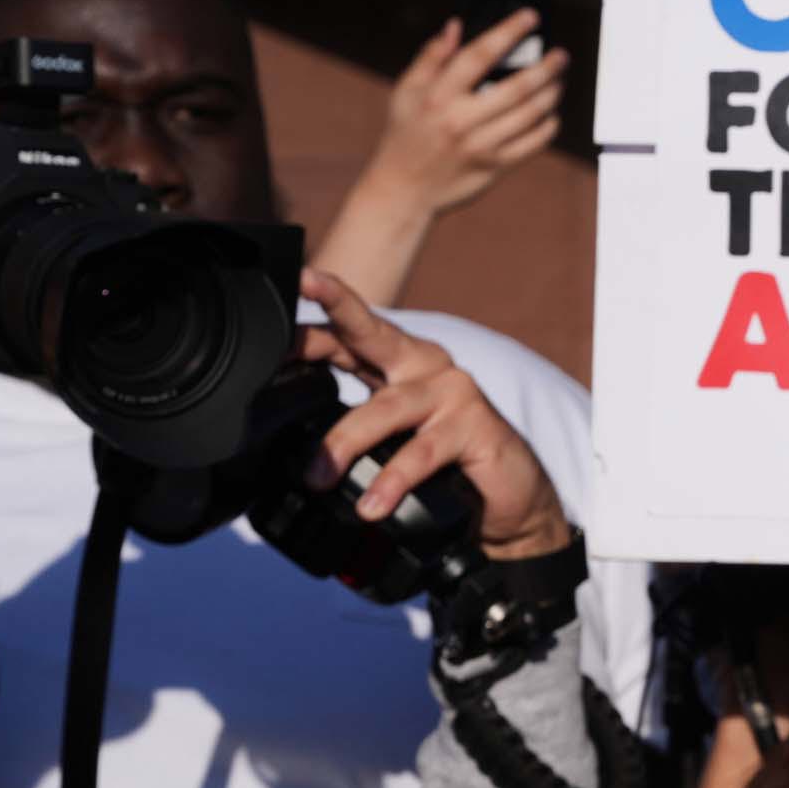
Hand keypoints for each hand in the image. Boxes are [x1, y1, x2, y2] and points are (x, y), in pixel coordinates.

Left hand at [298, 269, 571, 559]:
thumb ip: (354, 431)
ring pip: (386, 407)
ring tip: (318, 477)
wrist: (512, 499)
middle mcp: (425, 366)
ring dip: (346, 441)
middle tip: (308, 284)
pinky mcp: (475, 426)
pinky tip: (374, 503)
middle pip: (372, 330)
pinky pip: (422, 452)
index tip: (275, 307)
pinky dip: (393, 479)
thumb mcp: (393, 442)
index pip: (346, 334)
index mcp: (398, 363)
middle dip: (338, 304)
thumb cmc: (448, 464)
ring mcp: (453, 393)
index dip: (307, 327)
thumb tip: (291, 450)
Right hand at [356, 14, 568, 220]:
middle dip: (545, 67)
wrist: (405, 189)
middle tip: (560, 55)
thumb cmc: (405, 135)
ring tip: (558, 81)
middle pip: (516, 87)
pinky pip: (532, 144)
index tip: (530, 17)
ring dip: (550, 94)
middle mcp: (462, 120)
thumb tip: (456, 26)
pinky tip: (551, 114)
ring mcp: (481, 146)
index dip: (508, 32)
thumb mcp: (406, 92)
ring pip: (530, 115)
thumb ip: (431, 57)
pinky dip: (547, 127)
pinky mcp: (495, 167)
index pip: (479, 55)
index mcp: (438, 96)